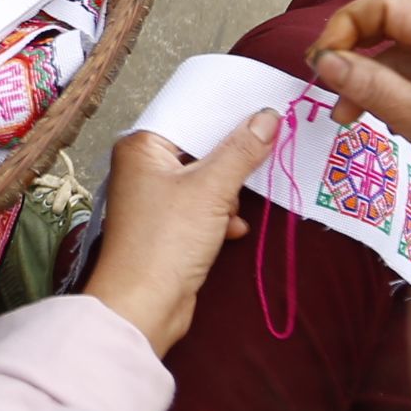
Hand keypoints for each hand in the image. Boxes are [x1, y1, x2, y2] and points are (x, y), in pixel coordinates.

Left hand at [86, 112, 281, 354]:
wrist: (144, 306)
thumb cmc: (165, 242)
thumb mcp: (211, 189)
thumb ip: (241, 151)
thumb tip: (266, 118)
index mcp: (142, 146)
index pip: (187, 112)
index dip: (224, 109)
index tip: (260, 104)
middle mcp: (145, 168)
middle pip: (200, 146)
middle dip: (232, 155)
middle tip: (268, 145)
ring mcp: (157, 199)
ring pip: (206, 179)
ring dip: (228, 192)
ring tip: (238, 202)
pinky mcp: (170, 227)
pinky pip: (204, 208)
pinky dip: (221, 216)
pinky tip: (233, 229)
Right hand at [305, 0, 410, 185]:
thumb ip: (374, 88)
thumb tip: (326, 62)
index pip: (387, 6)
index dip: (347, 25)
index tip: (321, 63)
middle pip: (392, 32)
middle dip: (354, 58)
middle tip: (327, 92)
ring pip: (404, 62)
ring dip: (371, 84)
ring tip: (348, 120)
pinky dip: (395, 99)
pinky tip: (386, 126)